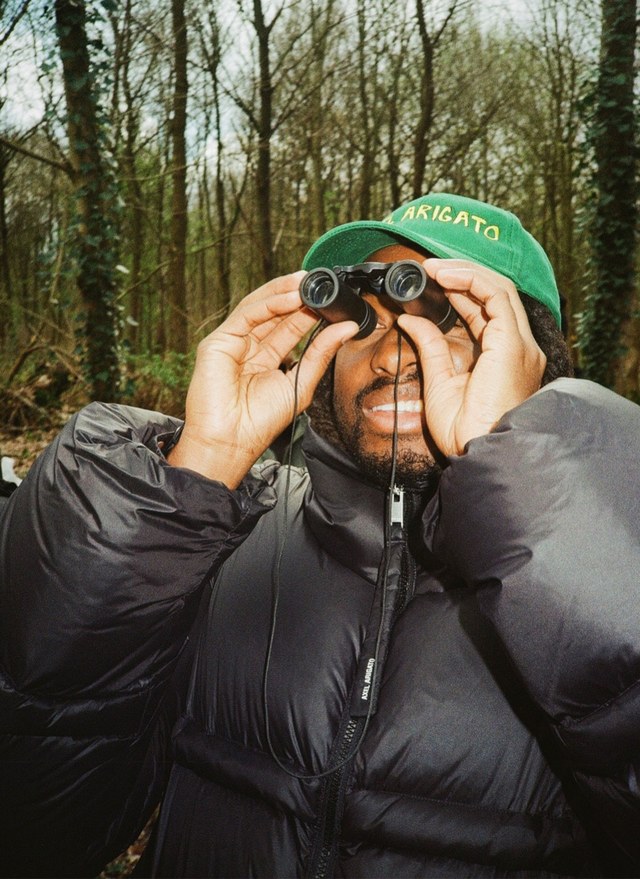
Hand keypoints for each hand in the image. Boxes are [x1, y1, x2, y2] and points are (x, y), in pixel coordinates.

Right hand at [168, 272, 356, 486]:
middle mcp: (248, 347)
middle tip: (321, 282)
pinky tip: (291, 296)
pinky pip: (246, 315)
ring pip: (260, 307)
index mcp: (266, 359)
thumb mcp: (300, 383)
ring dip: (283, 291)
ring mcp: (232, 342)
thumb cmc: (260, 422)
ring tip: (307, 281)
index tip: (332, 298)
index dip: (309, 311)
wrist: (231, 442)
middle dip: (297, 295)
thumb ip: (320, 353)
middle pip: (275, 313)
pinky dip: (269, 303)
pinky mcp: (218, 342)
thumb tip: (346, 327)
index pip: (289, 327)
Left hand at [398, 259, 546, 456]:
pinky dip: (471, 281)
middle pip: (496, 295)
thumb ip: (430, 348)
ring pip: (499, 289)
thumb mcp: (439, 382)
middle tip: (430, 269)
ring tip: (434, 268)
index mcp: (505, 358)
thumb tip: (409, 321)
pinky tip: (445, 277)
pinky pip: (496, 297)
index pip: (487, 312)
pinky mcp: (512, 344)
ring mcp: (519, 344)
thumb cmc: (465, 432)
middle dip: (463, 276)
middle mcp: (518, 348)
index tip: (433, 283)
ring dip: (465, 273)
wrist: (479, 452)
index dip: (461, 292)